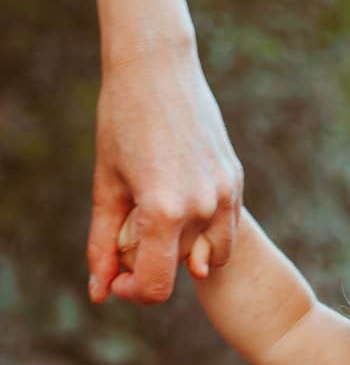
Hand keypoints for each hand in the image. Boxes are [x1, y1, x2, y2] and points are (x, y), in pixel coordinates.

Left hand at [87, 40, 242, 304]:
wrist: (159, 72)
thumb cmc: (122, 124)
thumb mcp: (106, 188)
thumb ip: (102, 244)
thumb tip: (99, 293)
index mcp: (163, 211)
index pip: (156, 285)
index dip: (133, 292)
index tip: (118, 280)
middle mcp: (202, 207)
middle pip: (182, 270)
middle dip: (156, 264)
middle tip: (131, 237)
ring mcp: (226, 194)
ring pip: (213, 255)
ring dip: (188, 252)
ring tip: (161, 222)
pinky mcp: (236, 180)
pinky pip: (226, 226)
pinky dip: (204, 229)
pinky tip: (179, 199)